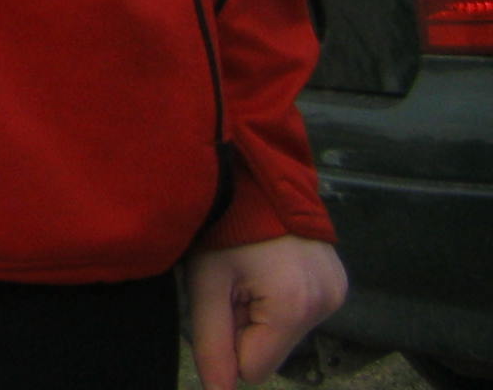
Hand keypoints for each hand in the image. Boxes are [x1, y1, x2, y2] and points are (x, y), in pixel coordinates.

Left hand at [184, 234, 347, 386]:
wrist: (253, 175)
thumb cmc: (223, 226)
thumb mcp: (206, 283)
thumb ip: (212, 342)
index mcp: (295, 308)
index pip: (254, 369)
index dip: (229, 344)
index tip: (221, 303)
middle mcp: (326, 305)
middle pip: (272, 351)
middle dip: (247, 327)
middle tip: (233, 283)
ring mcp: (338, 293)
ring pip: (286, 333)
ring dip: (263, 313)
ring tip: (250, 271)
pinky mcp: (339, 283)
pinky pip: (302, 313)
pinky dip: (281, 300)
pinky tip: (269, 267)